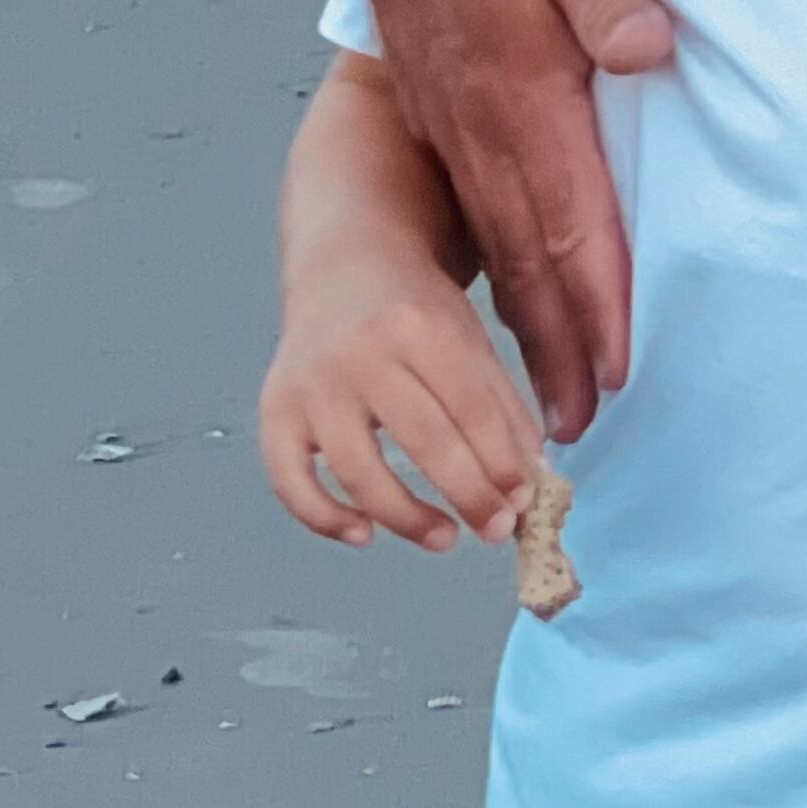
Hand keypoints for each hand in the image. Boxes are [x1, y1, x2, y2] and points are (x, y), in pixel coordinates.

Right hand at [261, 264, 542, 558]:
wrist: (341, 268)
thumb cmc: (416, 310)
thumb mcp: (468, 336)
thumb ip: (501, 404)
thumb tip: (531, 478)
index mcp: (421, 327)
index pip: (471, 408)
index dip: (502, 462)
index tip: (525, 502)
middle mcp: (361, 353)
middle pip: (424, 439)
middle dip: (469, 494)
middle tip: (497, 530)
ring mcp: (312, 385)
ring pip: (358, 470)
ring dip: (406, 518)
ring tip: (445, 539)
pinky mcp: (275, 411)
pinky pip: (291, 481)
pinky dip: (324, 517)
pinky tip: (363, 536)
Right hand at [331, 0, 670, 438]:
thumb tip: (651, 50)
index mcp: (521, 92)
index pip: (571, 219)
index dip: (599, 298)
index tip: (619, 367)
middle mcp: (480, 123)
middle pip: (526, 257)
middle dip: (556, 346)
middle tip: (575, 431)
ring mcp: (449, 119)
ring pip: (491, 242)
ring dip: (524, 319)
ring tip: (542, 393)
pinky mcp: (435, 105)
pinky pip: (469, 206)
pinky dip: (493, 265)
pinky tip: (505, 298)